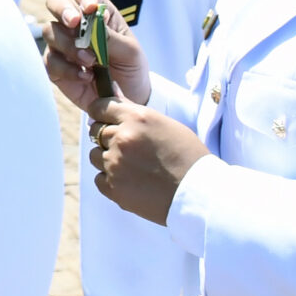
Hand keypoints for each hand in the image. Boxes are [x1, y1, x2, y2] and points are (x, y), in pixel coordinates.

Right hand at [43, 0, 151, 108]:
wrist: (127, 97)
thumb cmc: (130, 67)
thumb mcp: (130, 52)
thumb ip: (111, 36)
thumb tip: (93, 23)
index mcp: (96, 12)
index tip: (90, 8)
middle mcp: (75, 24)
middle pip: (54, 1)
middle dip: (62, 9)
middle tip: (75, 24)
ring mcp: (62, 44)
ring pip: (50, 31)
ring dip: (69, 46)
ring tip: (91, 62)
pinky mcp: (55, 66)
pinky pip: (50, 61)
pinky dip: (68, 69)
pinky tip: (85, 77)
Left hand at [87, 97, 206, 224]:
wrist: (200, 194)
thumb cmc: (188, 157)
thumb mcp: (165, 125)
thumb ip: (135, 114)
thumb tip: (112, 101)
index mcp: (136, 119)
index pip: (100, 107)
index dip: (101, 113)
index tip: (103, 118)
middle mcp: (122, 139)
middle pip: (97, 131)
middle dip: (109, 137)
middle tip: (130, 148)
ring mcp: (115, 164)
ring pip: (95, 155)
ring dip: (108, 158)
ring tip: (133, 166)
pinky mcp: (113, 188)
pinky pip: (99, 178)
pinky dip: (111, 179)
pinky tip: (131, 181)